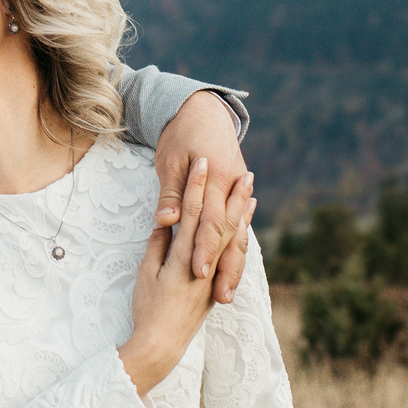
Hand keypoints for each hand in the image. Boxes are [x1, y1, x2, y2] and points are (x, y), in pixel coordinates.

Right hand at [120, 158, 255, 395]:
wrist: (161, 345)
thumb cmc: (148, 309)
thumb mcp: (146, 273)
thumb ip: (158, 244)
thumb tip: (167, 221)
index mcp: (183, 257)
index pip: (192, 213)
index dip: (196, 186)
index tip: (201, 163)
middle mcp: (204, 264)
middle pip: (221, 223)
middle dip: (233, 197)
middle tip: (246, 173)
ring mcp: (214, 276)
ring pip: (233, 240)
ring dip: (242, 216)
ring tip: (252, 196)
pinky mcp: (216, 288)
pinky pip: (233, 257)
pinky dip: (240, 239)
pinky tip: (244, 229)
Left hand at [153, 91, 253, 303]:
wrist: (202, 110)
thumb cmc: (180, 135)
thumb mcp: (169, 161)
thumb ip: (170, 194)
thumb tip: (167, 222)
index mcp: (215, 178)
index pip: (210, 223)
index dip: (204, 250)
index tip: (198, 274)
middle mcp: (232, 188)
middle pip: (229, 235)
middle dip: (224, 268)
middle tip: (218, 298)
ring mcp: (238, 191)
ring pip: (238, 234)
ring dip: (234, 264)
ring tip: (227, 292)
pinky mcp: (237, 194)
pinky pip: (239, 225)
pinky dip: (237, 247)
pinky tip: (234, 267)